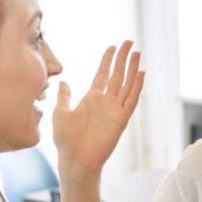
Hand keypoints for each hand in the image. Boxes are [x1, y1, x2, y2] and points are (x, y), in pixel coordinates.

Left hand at [53, 41, 144, 175]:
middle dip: (123, 58)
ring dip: (132, 68)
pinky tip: (140, 74)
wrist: (75, 159)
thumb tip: (63, 81)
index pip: (103, 74)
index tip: (113, 46)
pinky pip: (131, 100)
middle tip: (130, 43)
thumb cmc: (66, 140)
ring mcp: (114, 110)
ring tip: (137, 53)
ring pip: (127, 84)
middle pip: (118, 75)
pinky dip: (137, 87)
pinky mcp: (121, 119)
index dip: (108, 60)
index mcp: (91, 99)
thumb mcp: (60, 112)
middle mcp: (105, 102)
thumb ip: (64, 96)